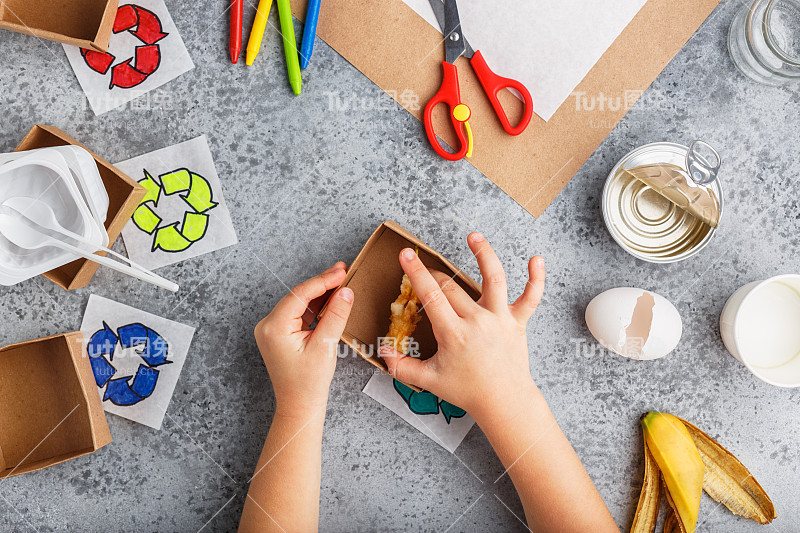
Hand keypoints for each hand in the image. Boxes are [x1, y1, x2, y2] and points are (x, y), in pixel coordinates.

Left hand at [254, 262, 353, 416]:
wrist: (299, 405)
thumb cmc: (309, 382)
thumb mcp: (325, 346)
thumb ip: (336, 315)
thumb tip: (346, 292)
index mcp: (274, 327)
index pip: (301, 294)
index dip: (323, 281)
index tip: (341, 272)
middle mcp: (268, 325)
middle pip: (298, 296)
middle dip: (322, 284)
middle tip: (342, 270)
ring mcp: (272, 329)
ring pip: (299, 303)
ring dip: (319, 293)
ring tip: (340, 281)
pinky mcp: (279, 334)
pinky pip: (298, 313)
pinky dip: (314, 306)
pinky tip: (330, 298)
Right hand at [379, 233, 544, 422]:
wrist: (504, 402)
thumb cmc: (468, 392)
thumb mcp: (429, 380)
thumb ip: (402, 366)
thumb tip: (382, 351)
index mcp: (454, 333)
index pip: (431, 296)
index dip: (416, 273)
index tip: (407, 255)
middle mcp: (478, 321)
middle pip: (452, 287)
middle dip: (434, 275)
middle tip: (424, 270)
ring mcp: (500, 319)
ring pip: (494, 278)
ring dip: (484, 254)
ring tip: (474, 237)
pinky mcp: (518, 322)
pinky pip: (531, 297)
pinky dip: (536, 278)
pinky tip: (536, 259)